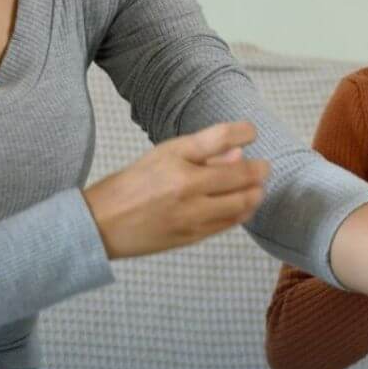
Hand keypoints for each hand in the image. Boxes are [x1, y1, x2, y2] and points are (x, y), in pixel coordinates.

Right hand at [82, 121, 269, 258]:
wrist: (103, 224)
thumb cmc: (132, 185)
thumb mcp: (162, 156)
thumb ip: (203, 153)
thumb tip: (238, 153)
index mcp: (176, 160)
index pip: (221, 138)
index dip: (244, 132)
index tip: (252, 132)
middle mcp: (186, 186)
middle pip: (240, 176)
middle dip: (259, 170)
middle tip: (264, 167)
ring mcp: (191, 215)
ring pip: (241, 204)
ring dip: (255, 193)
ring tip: (257, 187)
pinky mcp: (192, 236)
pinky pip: (228, 223)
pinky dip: (242, 212)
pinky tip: (243, 206)